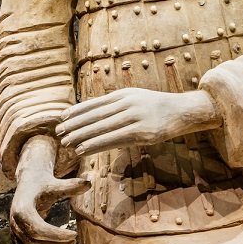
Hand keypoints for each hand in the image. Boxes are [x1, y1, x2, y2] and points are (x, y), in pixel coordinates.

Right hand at [11, 135, 88, 243]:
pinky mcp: (16, 239)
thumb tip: (89, 183)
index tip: (74, 235)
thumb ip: (71, 185)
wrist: (28, 185)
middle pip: (33, 243)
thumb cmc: (44, 185)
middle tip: (73, 243)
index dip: (56, 235)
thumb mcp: (56, 183)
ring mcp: (14, 232)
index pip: (37, 229)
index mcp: (22, 209)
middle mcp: (15, 223)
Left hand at [54, 88, 220, 157]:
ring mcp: (136, 117)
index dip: (76, 111)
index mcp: (125, 94)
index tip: (61, 118)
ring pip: (102, 128)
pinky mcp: (143, 132)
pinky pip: (114, 139)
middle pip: (95, 116)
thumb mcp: (137, 98)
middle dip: (75, 125)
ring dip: (81, 136)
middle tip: (58, 133)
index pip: (94, 103)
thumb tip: (94, 111)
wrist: (184, 111)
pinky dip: (96, 144)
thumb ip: (117, 104)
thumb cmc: (157, 107)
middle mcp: (128, 103)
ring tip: (67, 143)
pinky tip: (84, 149)